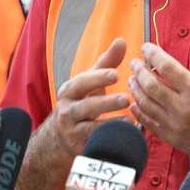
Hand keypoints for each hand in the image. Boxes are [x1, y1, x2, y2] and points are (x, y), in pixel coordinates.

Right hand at [50, 38, 130, 157]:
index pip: (81, 83)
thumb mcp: (89, 82)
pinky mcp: (80, 149)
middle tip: (126, 99)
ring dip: (111, 124)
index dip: (97, 78)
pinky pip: (95, 145)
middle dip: (105, 103)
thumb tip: (122, 40)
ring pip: (90, 128)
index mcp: (69, 91)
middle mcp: (67, 112)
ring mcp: (72, 132)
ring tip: (130, 119)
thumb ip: (106, 63)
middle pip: (85, 107)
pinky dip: (110, 141)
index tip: (116, 74)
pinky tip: (126, 136)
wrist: (59, 137)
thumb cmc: (81, 102)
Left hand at [128, 28, 189, 156]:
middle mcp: (183, 108)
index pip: (167, 68)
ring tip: (132, 79)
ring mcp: (176, 125)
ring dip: (136, 90)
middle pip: (151, 86)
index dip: (153, 55)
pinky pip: (149, 124)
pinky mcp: (173, 138)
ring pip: (147, 105)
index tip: (146, 48)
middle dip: (139, 71)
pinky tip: (134, 103)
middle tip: (134, 63)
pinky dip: (139, 112)